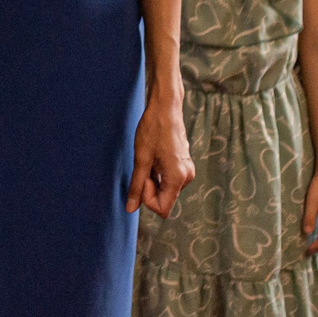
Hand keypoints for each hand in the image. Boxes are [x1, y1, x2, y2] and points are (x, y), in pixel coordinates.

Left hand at [127, 95, 193, 217]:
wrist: (166, 107)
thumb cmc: (153, 129)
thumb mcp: (141, 158)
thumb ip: (136, 185)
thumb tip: (130, 208)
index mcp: (178, 178)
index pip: (162, 209)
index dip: (147, 198)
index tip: (142, 177)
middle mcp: (186, 177)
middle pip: (164, 200)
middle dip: (149, 188)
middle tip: (144, 165)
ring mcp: (187, 171)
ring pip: (165, 189)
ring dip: (153, 180)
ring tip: (149, 158)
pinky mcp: (184, 165)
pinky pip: (168, 180)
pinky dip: (158, 174)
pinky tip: (154, 157)